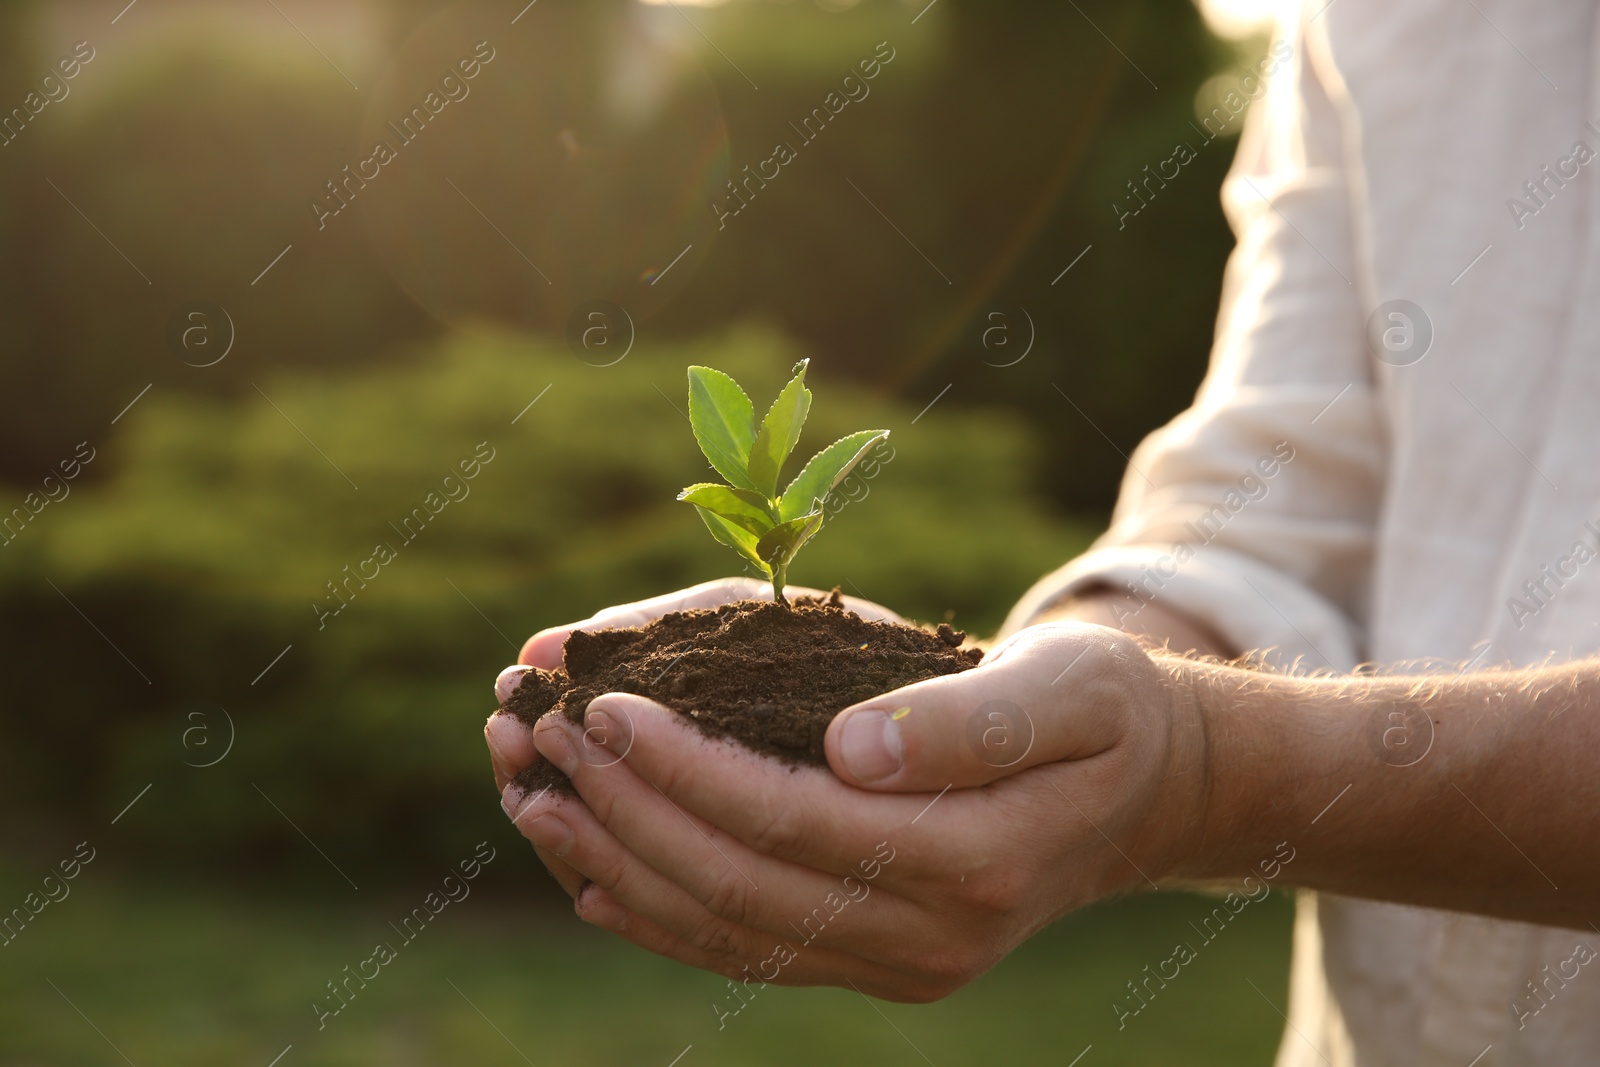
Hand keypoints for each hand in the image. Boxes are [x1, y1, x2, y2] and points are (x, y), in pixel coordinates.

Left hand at [492, 621, 1208, 1000]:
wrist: (1142, 795)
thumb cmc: (1105, 715)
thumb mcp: (1069, 688)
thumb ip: (965, 721)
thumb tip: (848, 750)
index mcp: (979, 862)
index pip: (800, 825)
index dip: (693, 769)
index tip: (608, 704)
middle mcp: (932, 937)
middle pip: (743, 886)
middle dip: (628, 811)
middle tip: (541, 735)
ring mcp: (898, 963)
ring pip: (727, 931)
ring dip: (617, 866)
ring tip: (530, 798)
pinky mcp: (872, 960)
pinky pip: (746, 950)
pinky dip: (659, 914)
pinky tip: (590, 872)